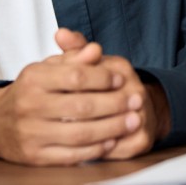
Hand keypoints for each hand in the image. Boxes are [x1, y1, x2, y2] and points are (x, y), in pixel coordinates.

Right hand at [0, 34, 140, 165]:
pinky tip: (112, 140)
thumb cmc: (29, 91)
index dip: (102, 78)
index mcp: (33, 79)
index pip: (75, 76)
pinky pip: (71, 154)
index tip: (121, 78)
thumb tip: (96, 50)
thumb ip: (72, 58)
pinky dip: (95, 149)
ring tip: (132, 121)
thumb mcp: (45, 69)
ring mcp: (31, 133)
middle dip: (114, 104)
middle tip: (136, 100)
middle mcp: (30, 106)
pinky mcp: (35, 156)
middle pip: (81, 106)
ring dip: (111, 128)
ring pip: (80, 133)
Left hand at [56, 29, 170, 159]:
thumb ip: (75, 50)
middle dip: (66, 115)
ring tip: (55, 136)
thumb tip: (61, 33)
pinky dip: (92, 151)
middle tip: (43, 121)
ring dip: (77, 135)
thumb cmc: (105, 85)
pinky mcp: (142, 141)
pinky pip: (113, 149)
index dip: (64, 89)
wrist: (138, 108)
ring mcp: (141, 117)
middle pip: (94, 105)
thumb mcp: (90, 64)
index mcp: (121, 68)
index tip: (43, 97)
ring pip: (104, 131)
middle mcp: (136, 91)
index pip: (86, 78)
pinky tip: (73, 151)